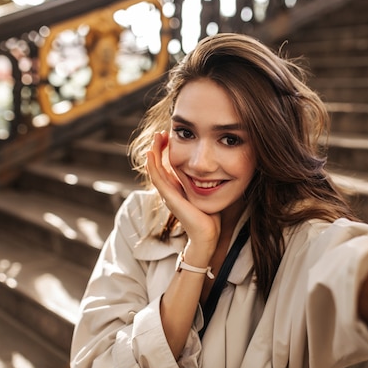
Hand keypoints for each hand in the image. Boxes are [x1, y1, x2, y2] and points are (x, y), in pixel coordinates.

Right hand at [146, 131, 220, 262]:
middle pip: (159, 164)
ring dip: (154, 152)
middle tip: (161, 132)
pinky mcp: (168, 198)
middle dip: (159, 147)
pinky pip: (157, 179)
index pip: (167, 165)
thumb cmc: (210, 216)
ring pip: (155, 169)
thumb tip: (215, 169)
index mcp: (177, 188)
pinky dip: (153, 165)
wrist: (207, 235)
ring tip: (156, 137)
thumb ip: (206, 181)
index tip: (170, 135)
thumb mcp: (207, 193)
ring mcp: (167, 194)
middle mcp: (169, 190)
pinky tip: (151, 153)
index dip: (167, 150)